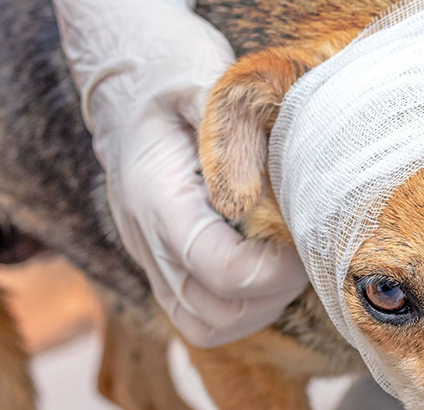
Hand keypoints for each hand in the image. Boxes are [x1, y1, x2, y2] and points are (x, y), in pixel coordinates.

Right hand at [54, 0, 307, 345]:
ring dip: (256, 309)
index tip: (303, 243)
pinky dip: (238, 310)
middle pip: (211, 311)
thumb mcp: (201, 80)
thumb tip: (267, 187)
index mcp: (155, 197)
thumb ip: (232, 132)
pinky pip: (197, 315)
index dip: (272, 271)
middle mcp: (145, 237)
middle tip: (300, 254)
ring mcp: (149, 256)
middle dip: (270, 294)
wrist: (120, 78)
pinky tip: (262, 272)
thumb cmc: (165, 71)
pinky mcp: (160, 263)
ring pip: (203, 324)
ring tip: (283, 265)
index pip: (217, 268)